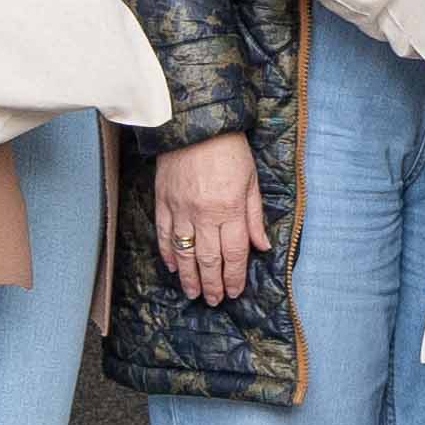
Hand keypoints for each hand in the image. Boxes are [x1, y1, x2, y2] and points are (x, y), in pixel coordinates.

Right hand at [149, 131, 264, 305]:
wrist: (194, 124)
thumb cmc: (229, 150)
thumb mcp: (251, 180)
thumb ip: (254, 216)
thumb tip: (262, 246)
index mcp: (230, 209)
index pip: (234, 253)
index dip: (235, 276)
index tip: (235, 291)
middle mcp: (205, 215)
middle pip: (208, 259)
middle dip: (212, 284)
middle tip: (214, 301)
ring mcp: (181, 210)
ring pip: (184, 253)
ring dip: (189, 277)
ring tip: (193, 293)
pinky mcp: (163, 202)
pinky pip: (164, 234)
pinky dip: (168, 253)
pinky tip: (173, 267)